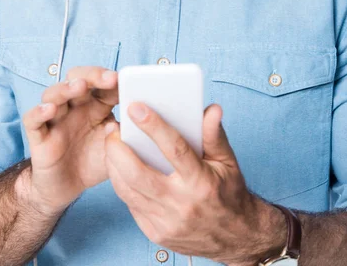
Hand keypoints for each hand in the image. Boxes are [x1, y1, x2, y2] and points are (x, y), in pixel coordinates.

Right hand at [19, 66, 118, 215]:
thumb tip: (140, 117)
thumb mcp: (115, 147)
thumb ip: (125, 132)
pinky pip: (33, 119)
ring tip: (79, 86)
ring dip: (66, 87)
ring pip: (53, 93)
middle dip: (92, 75)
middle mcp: (74, 106)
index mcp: (95, 105)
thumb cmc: (92, 162)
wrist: (65, 188)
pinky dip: (39, 111)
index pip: (102, 85)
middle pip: (77, 78)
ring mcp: (55, 118)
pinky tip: (50, 110)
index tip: (126, 80)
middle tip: (108, 78)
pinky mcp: (38, 135)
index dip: (113, 80)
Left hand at [104, 103, 285, 264]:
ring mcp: (166, 221)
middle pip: (137, 173)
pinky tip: (120, 167)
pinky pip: (130, 204)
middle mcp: (181, 203)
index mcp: (201, 181)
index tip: (136, 108)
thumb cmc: (229, 194)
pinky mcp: (155, 233)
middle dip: (117, 148)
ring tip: (111, 144)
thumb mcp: (227, 162)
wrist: (235, 238)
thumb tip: (211, 109)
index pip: (174, 149)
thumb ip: (214, 134)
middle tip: (112, 129)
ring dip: (113, 164)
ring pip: (126, 190)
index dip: (153, 126)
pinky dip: (122, 183)